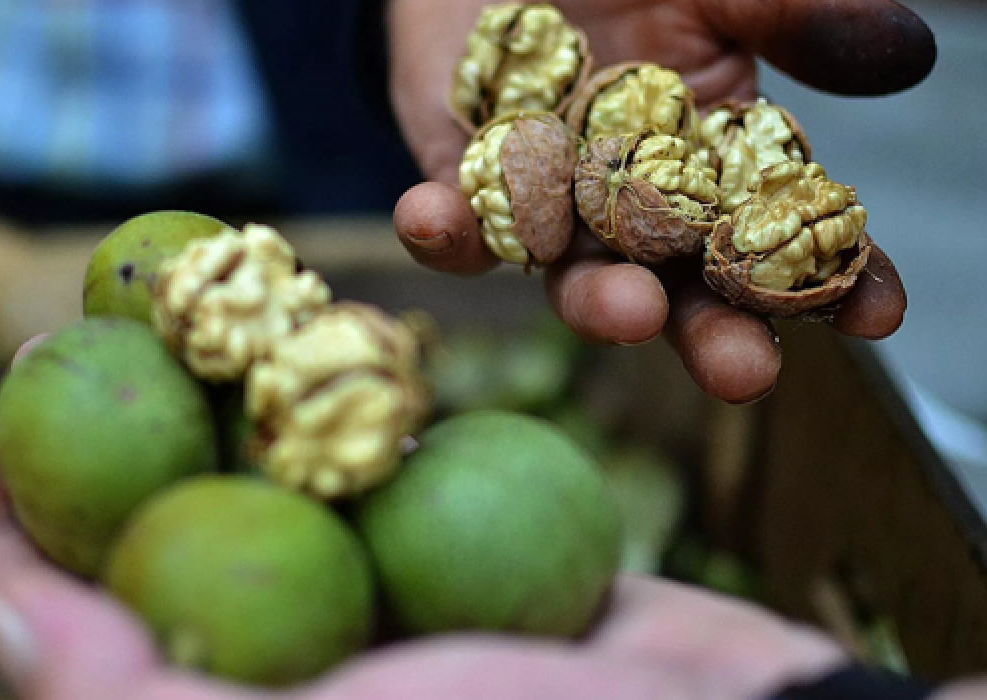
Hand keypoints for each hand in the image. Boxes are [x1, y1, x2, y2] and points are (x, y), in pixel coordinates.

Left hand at [0, 408, 848, 699]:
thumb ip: (140, 697)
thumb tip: (3, 627)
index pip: (72, 638)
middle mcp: (295, 659)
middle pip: (152, 540)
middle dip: (81, 441)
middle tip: (29, 336)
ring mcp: (373, 601)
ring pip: (250, 481)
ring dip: (192, 397)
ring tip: (139, 309)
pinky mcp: (449, 545)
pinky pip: (355, 456)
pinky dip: (309, 391)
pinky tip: (283, 329)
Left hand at [386, 0, 933, 403]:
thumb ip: (797, 22)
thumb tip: (909, 55)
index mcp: (714, 170)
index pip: (783, 238)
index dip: (833, 281)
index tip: (875, 313)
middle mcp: (635, 209)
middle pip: (681, 289)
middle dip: (711, 333)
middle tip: (744, 372)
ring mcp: (549, 209)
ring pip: (573, 274)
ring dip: (595, 300)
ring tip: (625, 309)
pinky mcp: (465, 190)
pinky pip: (457, 227)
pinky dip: (445, 229)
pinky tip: (435, 219)